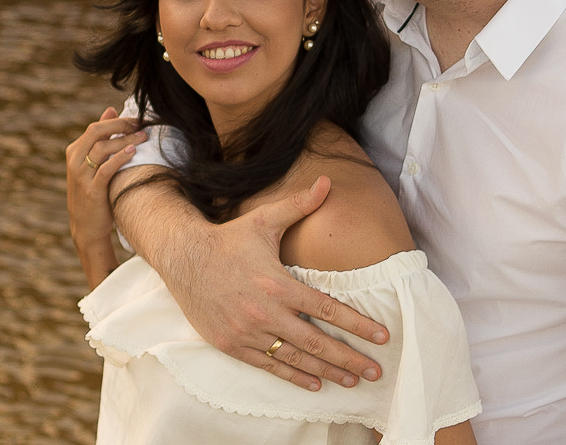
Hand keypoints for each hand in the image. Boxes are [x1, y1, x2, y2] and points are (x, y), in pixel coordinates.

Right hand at [65, 107, 146, 286]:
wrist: (86, 226)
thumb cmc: (94, 191)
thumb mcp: (94, 163)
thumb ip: (101, 138)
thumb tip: (111, 110)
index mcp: (74, 151)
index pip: (96, 127)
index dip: (118, 121)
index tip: (137, 120)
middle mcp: (74, 161)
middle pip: (96, 132)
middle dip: (121, 125)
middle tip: (141, 124)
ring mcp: (81, 176)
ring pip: (102, 149)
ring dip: (125, 140)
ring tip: (143, 137)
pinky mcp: (91, 190)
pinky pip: (106, 169)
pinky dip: (119, 158)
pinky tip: (132, 152)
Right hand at [156, 176, 389, 390]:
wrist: (183, 258)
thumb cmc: (229, 239)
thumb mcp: (263, 219)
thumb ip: (299, 205)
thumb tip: (327, 182)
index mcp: (277, 283)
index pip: (327, 309)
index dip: (357, 324)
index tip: (382, 336)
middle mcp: (265, 311)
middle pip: (316, 342)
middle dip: (349, 358)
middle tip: (375, 371)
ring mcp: (248, 332)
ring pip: (295, 358)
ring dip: (327, 371)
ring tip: (353, 381)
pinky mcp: (232, 344)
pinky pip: (268, 365)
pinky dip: (293, 376)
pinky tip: (314, 383)